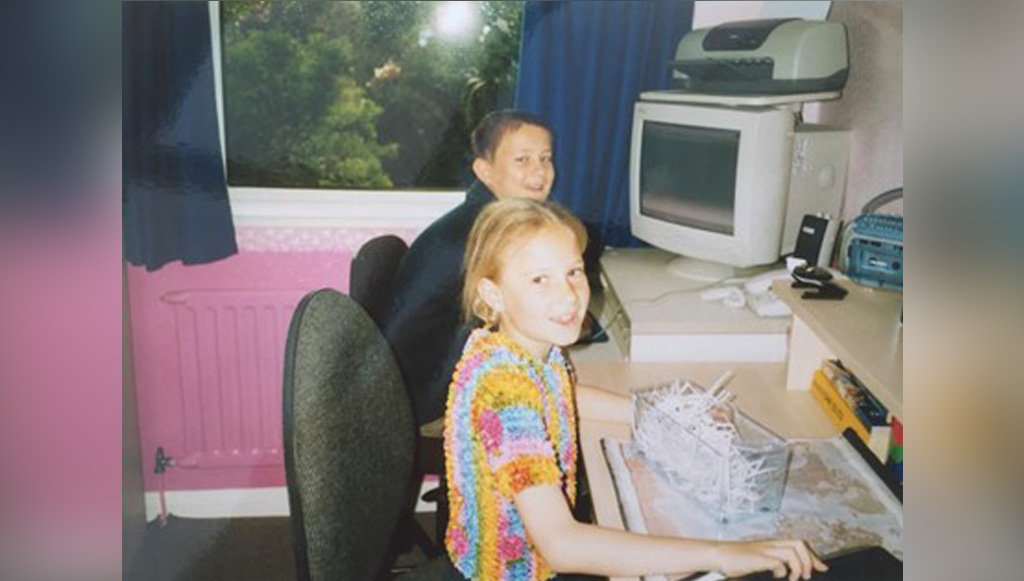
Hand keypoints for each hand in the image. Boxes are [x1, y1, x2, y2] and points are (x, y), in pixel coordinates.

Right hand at [712, 539, 826, 580]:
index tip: (822, 567)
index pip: (800, 544)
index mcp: (772, 544)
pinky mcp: (758, 558)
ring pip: (793, 551)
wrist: (717, 555)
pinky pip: (777, 562)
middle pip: (799, 544)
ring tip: (795, 578)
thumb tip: (785, 571)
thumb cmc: (734, 560)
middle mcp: (771, 544)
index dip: (813, 556)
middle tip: (808, 575)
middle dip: (810, 560)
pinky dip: (782, 570)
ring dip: (799, 566)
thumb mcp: (757, 559)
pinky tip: (778, 576)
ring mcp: (764, 550)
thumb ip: (773, 562)